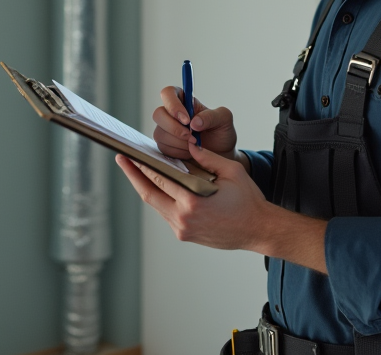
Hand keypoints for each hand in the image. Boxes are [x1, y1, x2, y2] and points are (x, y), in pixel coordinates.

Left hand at [117, 142, 266, 248]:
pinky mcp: (184, 235)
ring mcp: (182, 229)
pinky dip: (159, 198)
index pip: (159, 179)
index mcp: (193, 201)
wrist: (258, 230)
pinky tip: (156, 185)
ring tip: (136, 170)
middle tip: (122, 159)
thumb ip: (207, 157)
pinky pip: (166, 213)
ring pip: (155, 205)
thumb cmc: (248, 200)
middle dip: (133, 175)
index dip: (141, 166)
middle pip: (149, 194)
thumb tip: (188, 145)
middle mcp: (183, 218)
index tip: (130, 154)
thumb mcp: (231, 172)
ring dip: (145, 187)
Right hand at [151, 85, 239, 162]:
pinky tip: (190, 152)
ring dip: (179, 142)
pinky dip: (178, 152)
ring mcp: (165, 129)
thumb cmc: (221, 132)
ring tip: (195, 144)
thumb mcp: (224, 119)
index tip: (186, 120)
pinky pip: (163, 148)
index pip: (168, 93)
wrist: (220, 154)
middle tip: (192, 137)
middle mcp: (171, 113)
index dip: (173, 105)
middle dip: (174, 128)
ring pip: (160, 133)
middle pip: (158, 114)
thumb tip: (194, 122)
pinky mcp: (164, 144)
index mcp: (184, 100)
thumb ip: (211, 116)